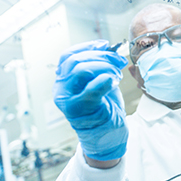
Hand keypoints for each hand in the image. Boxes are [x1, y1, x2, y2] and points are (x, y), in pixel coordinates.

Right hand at [53, 40, 128, 160]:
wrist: (107, 136)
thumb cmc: (104, 108)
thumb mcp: (100, 82)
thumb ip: (99, 67)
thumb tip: (107, 48)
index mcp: (64, 80)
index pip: (68, 56)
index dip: (87, 47)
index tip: (105, 45)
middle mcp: (61, 89)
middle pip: (76, 61)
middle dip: (101, 56)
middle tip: (118, 61)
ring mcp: (67, 100)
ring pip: (80, 70)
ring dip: (104, 67)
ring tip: (117, 75)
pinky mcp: (78, 110)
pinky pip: (89, 90)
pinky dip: (103, 81)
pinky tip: (113, 80)